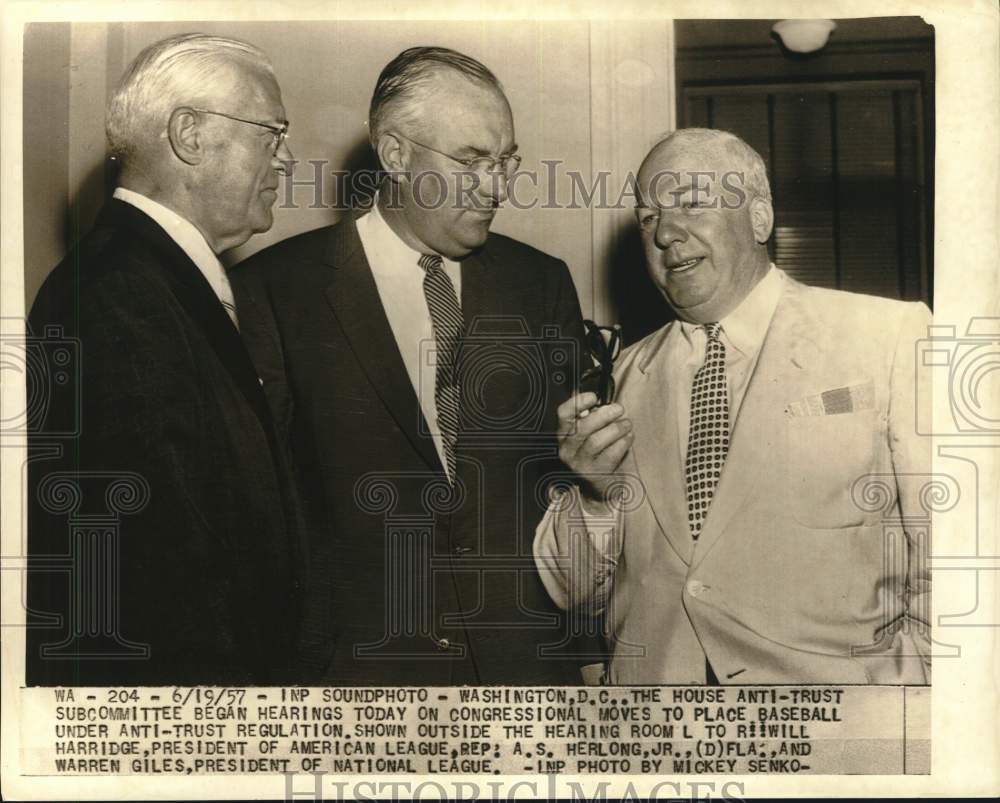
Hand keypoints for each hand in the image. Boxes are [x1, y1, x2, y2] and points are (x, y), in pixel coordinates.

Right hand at [556, 392, 632, 507]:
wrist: (599, 487)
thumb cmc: (597, 453)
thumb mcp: (590, 434)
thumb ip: (591, 417)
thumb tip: (601, 401)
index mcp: (564, 434)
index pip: (563, 414)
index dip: (577, 403)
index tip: (594, 397)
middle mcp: (567, 449)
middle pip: (582, 427)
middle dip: (604, 415)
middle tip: (619, 409)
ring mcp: (579, 463)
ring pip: (596, 441)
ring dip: (616, 429)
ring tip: (627, 424)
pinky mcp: (594, 474)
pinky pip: (609, 454)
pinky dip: (622, 443)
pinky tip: (628, 438)